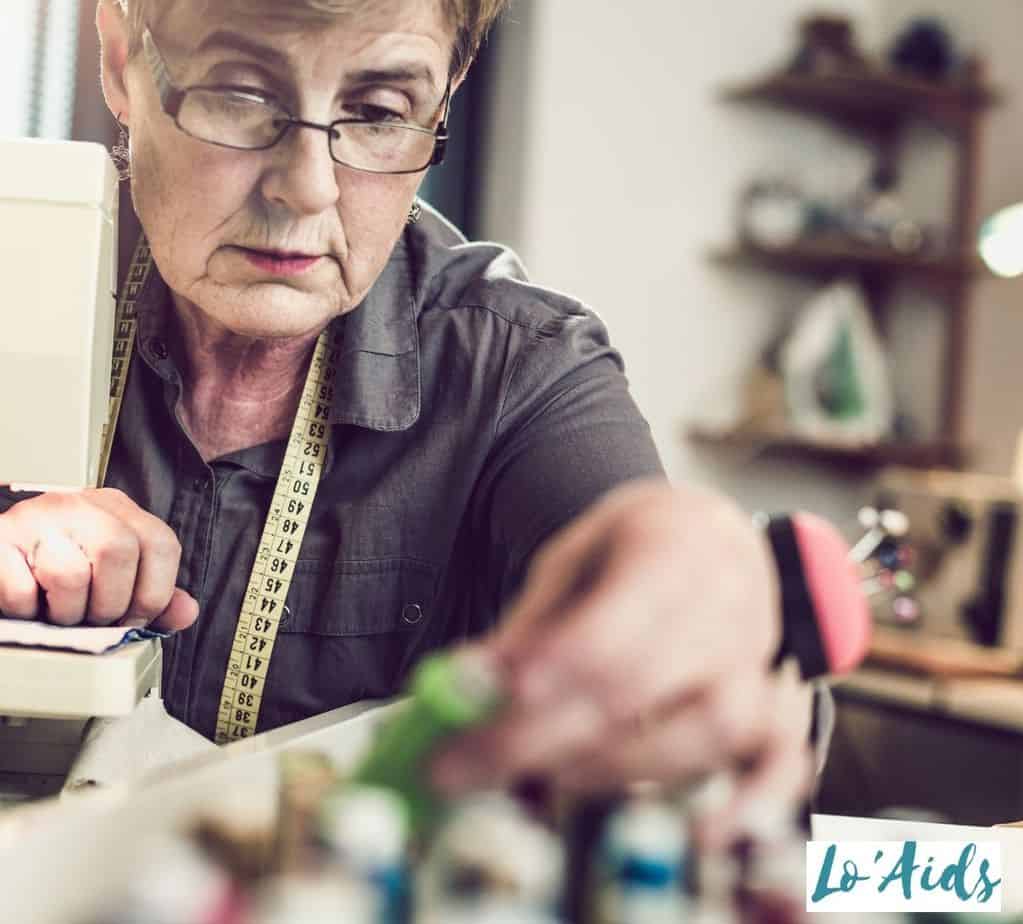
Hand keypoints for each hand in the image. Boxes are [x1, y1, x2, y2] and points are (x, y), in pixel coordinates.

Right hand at [0, 488, 197, 630]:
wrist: (5, 554)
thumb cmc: (66, 568)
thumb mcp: (118, 576)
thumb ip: (154, 595)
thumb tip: (186, 612)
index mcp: (119, 510)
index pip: (161, 544)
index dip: (155, 593)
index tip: (136, 618)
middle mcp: (80, 505)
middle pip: (117, 551)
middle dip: (110, 604)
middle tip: (93, 618)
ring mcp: (36, 518)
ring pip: (69, 573)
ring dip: (67, 611)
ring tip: (59, 609)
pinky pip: (20, 590)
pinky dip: (26, 610)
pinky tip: (29, 602)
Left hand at [433, 479, 814, 844]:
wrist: (710, 532)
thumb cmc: (635, 544)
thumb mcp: (573, 557)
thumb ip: (531, 623)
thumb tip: (468, 687)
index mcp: (668, 550)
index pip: (603, 632)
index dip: (540, 680)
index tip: (471, 712)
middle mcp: (724, 604)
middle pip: (640, 688)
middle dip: (543, 736)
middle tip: (469, 765)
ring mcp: (757, 656)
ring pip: (708, 728)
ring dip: (622, 765)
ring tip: (548, 776)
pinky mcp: (775, 699)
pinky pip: (782, 757)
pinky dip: (754, 801)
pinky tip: (708, 832)